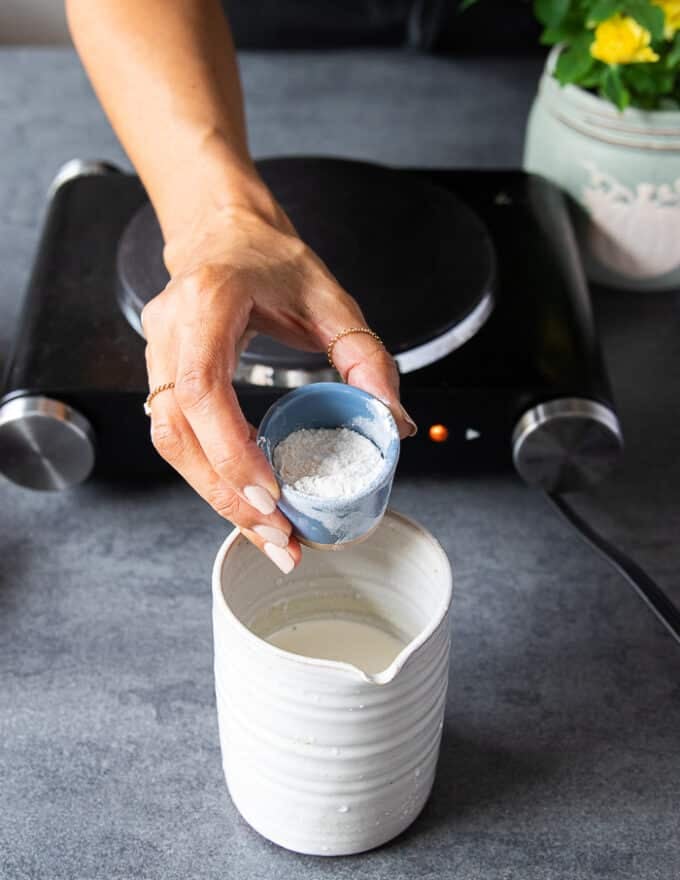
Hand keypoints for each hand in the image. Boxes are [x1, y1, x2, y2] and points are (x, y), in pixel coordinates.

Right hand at [141, 187, 416, 572]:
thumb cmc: (272, 261)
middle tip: (279, 536)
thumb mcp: (330, 298)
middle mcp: (170, 330)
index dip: (231, 447)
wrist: (224, 235)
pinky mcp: (160, 377)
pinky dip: (211, 478)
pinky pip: (176, 437)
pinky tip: (247, 505)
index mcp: (210, 300)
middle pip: (178, 430)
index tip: (271, 493)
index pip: (203, 385)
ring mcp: (157, 354)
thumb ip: (363, 356)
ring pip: (170, 442)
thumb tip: (395, 422)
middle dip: (227, 493)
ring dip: (217, 496)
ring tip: (268, 535)